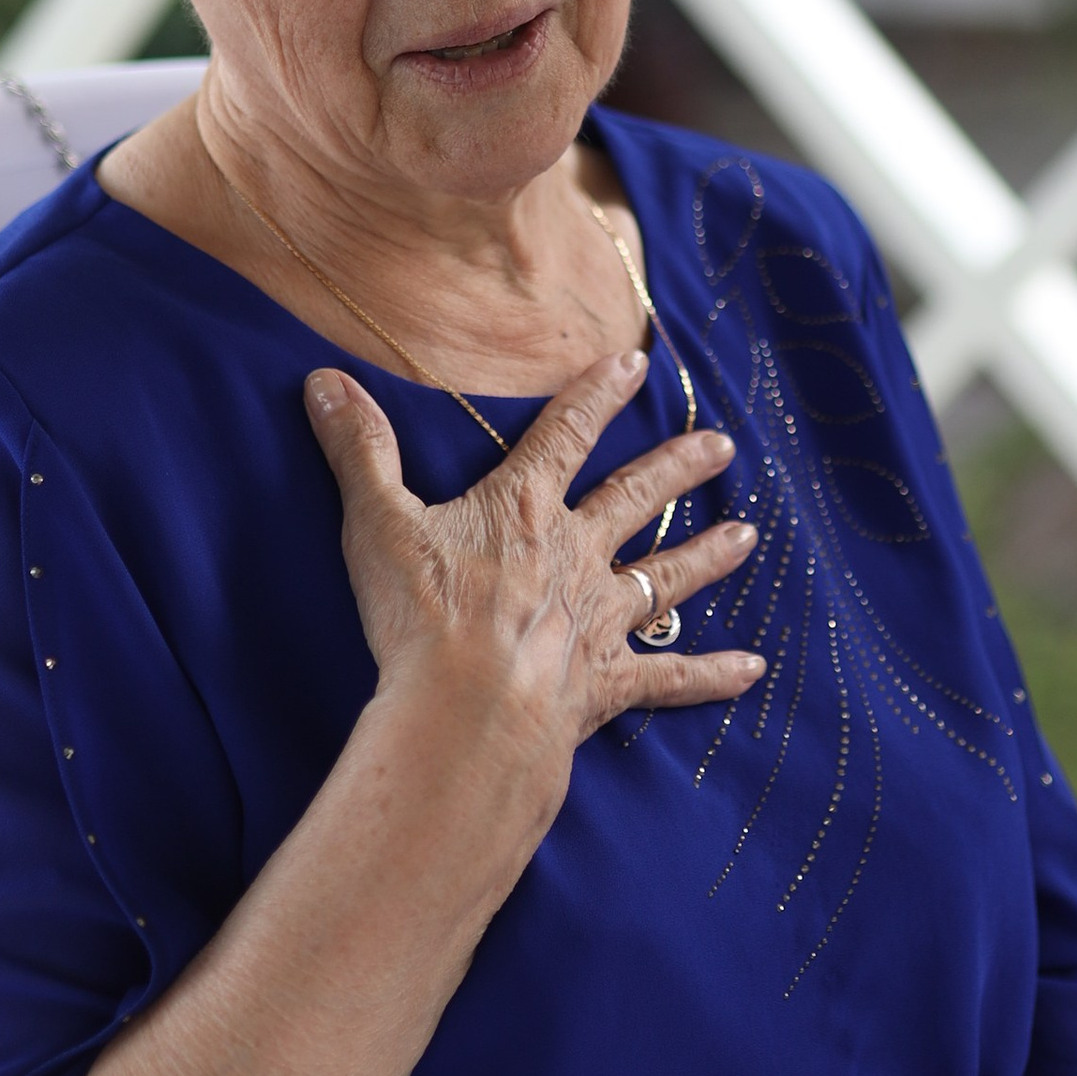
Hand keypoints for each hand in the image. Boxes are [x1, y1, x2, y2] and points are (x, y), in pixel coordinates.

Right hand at [305, 348, 764, 776]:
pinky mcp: (607, 682)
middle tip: (722, 444)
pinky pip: (670, 675)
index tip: (635, 363)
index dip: (598, 395)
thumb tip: (325, 380)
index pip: (566, 435)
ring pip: (666, 577)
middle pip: (638, 498)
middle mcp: (576, 555)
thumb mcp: (377, 523)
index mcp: (524, 510)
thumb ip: (358, 450)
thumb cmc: (420, 617)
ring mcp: (598, 620)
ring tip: (747, 536)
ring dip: (707, 555)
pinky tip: (752, 669)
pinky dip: (710, 674)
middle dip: (679, 467)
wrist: (465, 712)